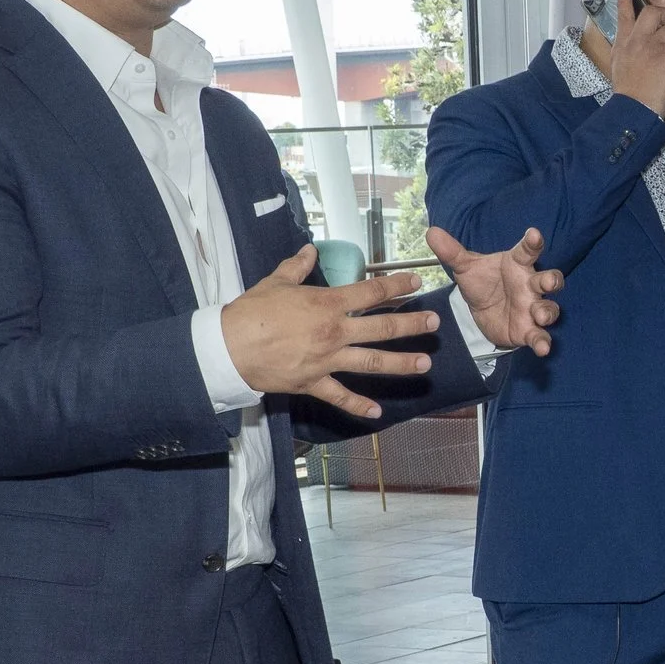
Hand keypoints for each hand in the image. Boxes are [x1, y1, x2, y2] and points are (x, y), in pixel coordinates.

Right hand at [220, 244, 441, 417]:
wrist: (229, 346)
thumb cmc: (251, 312)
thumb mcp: (275, 282)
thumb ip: (297, 266)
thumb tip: (308, 250)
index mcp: (327, 304)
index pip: (370, 292)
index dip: (396, 286)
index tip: (415, 283)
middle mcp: (334, 332)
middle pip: (382, 327)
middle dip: (412, 324)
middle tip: (435, 322)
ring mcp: (327, 360)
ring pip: (372, 362)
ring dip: (401, 364)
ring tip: (425, 364)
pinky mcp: (313, 382)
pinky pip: (340, 396)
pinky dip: (358, 406)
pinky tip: (377, 413)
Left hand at [425, 225, 561, 355]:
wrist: (482, 311)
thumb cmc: (482, 283)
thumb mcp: (465, 268)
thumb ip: (451, 252)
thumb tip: (432, 232)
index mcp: (517, 264)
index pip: (527, 250)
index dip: (533, 242)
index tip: (533, 234)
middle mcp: (529, 285)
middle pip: (548, 279)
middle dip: (551, 280)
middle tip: (548, 281)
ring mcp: (532, 308)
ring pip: (549, 308)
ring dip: (547, 311)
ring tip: (539, 316)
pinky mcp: (528, 330)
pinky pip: (540, 336)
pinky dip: (543, 342)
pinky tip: (542, 349)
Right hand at [608, 0, 664, 117]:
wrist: (633, 110)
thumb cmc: (630, 97)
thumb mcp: (620, 72)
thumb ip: (627, 56)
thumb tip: (639, 50)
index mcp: (622, 46)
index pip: (623, 18)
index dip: (624, 3)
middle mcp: (635, 41)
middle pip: (652, 12)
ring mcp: (651, 46)